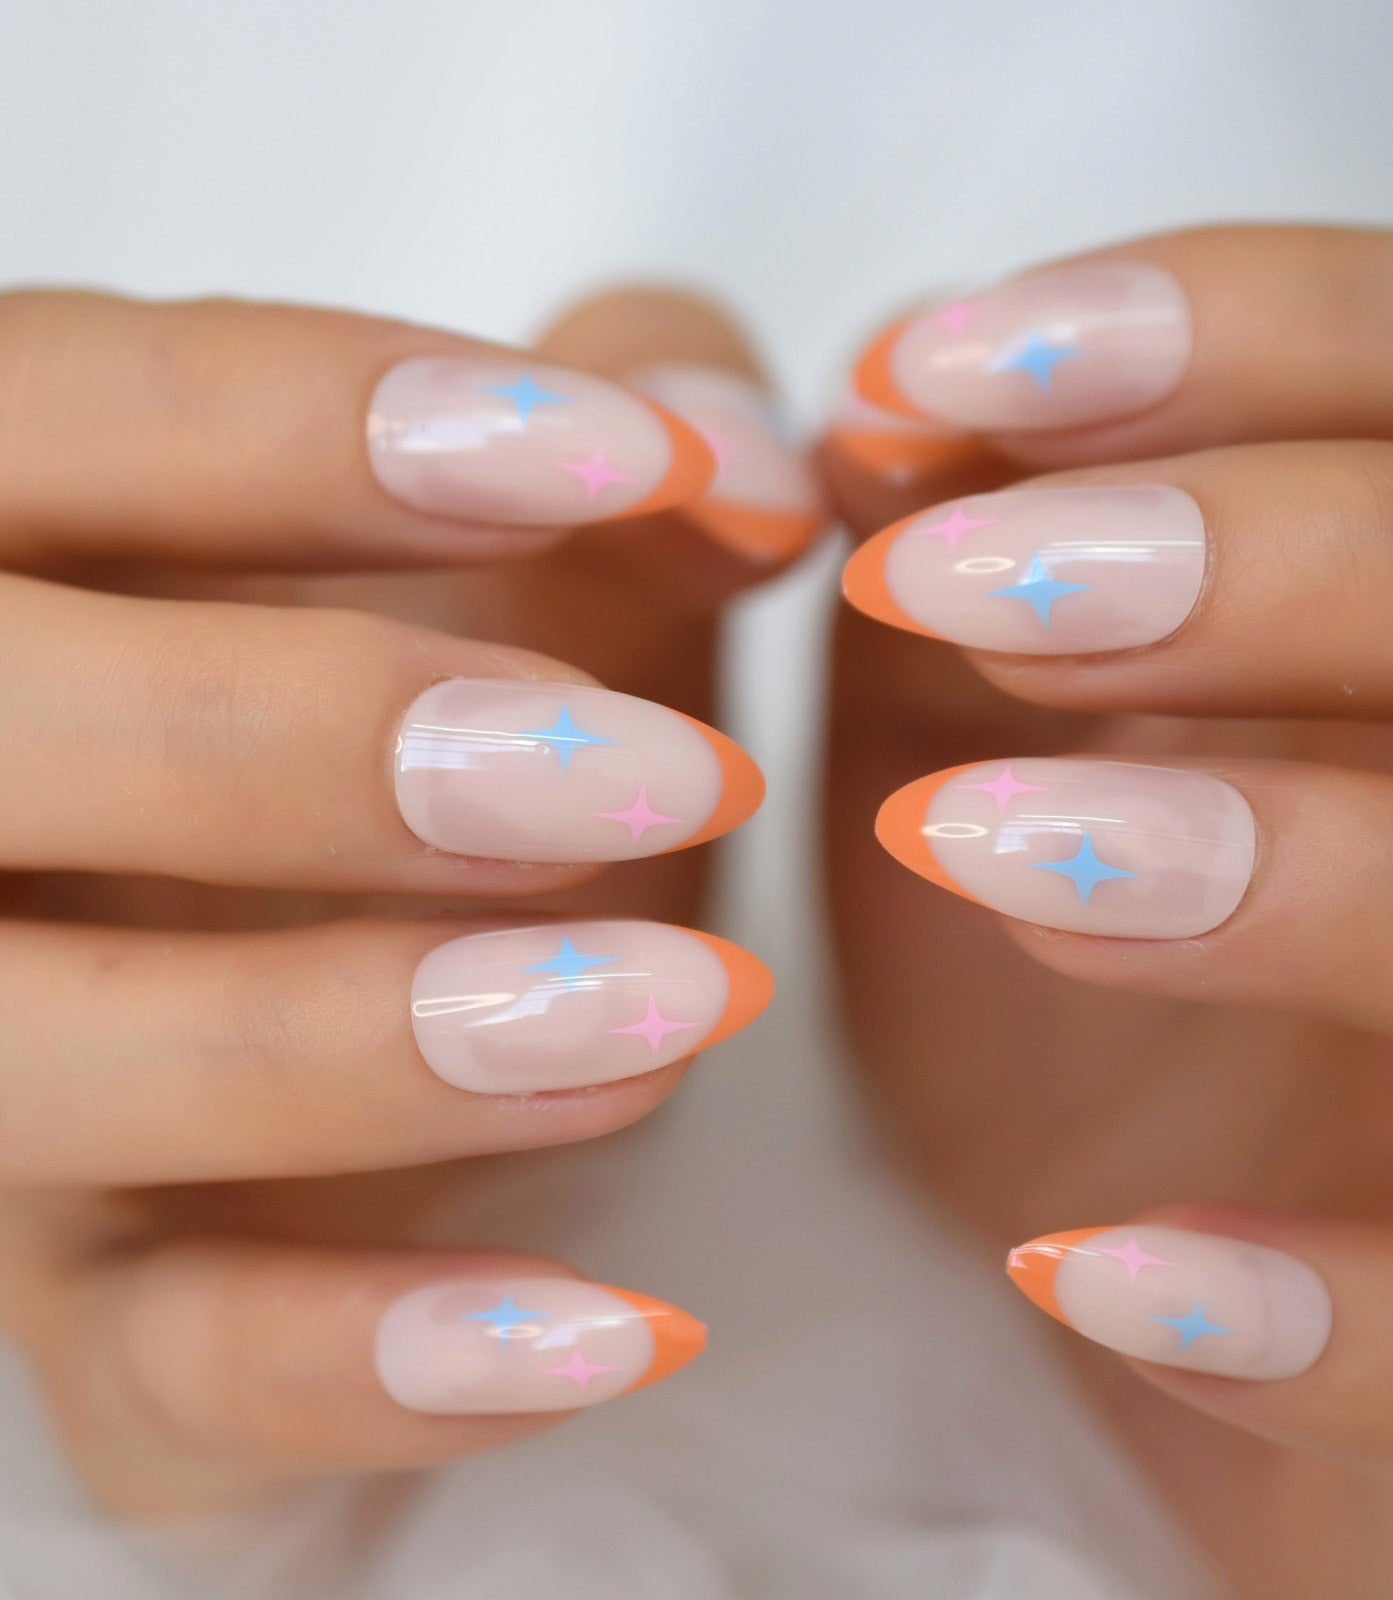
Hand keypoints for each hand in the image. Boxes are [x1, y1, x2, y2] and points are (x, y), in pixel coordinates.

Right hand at [0, 284, 819, 1513]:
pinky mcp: (88, 1319)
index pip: (76, 415)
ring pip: (40, 1067)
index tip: (623, 459)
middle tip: (647, 775)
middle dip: (312, 746)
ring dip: (356, 1049)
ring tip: (678, 1009)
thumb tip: (752, 464)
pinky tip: (619, 1326)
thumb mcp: (559, 547)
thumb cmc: (465, 709)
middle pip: (0, 738)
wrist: (411, 987)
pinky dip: (370, 1363)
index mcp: (37, 552)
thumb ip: (639, 441)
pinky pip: (157, 1383)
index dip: (317, 421)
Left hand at [824, 225, 1392, 1598]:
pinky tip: (1078, 1259)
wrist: (1074, 1236)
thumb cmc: (1034, 941)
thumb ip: (965, 522)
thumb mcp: (968, 699)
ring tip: (973, 840)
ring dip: (1319, 875)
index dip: (1274, 323)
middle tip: (956, 585)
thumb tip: (901, 384)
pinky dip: (1326, 1321)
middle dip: (1301, 554)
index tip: (948, 369)